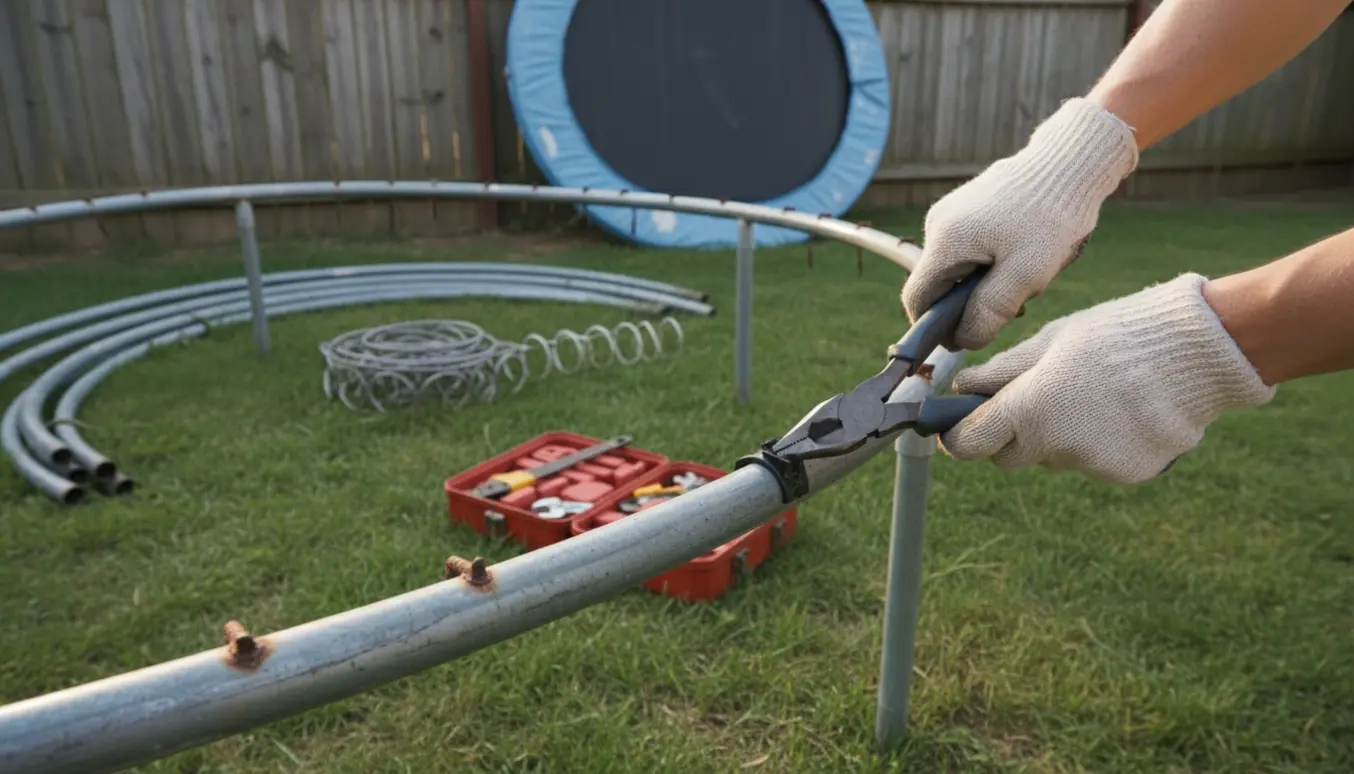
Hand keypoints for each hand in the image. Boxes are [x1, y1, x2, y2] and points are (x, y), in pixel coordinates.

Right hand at [902, 98, 1138, 350]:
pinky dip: (994, 259)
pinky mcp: (970, 204)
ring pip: (958, 266)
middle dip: (972, 302)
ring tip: (1029, 271)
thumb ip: (989, 313)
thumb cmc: (1052, 217)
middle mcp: (939, 223)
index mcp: (945, 240)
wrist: (1072, 160)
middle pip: (940, 284)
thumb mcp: (1025, 275)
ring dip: (988, 280)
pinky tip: (1027, 251)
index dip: (935, 328)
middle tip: (1018, 301)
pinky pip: (971, 246)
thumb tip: (963, 340)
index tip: (969, 338)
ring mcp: (953, 211)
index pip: (916, 300)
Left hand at [940, 274, 1276, 483]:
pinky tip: (1123, 411)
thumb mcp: (1050, 342)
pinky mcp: (1126, 475)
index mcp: (1029, 410)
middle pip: (1009, 456)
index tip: (959, 425)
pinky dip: (1098, 443)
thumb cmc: (1118, 334)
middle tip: (1036, 396)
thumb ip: (1002, 372)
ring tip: (1095, 393)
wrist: (1199, 352)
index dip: (959, 435)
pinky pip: (1094, 463)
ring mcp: (1093, 466)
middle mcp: (1056, 447)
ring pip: (1054, 458)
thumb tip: (963, 388)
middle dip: (1011, 433)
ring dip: (1059, 434)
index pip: (970, 443)